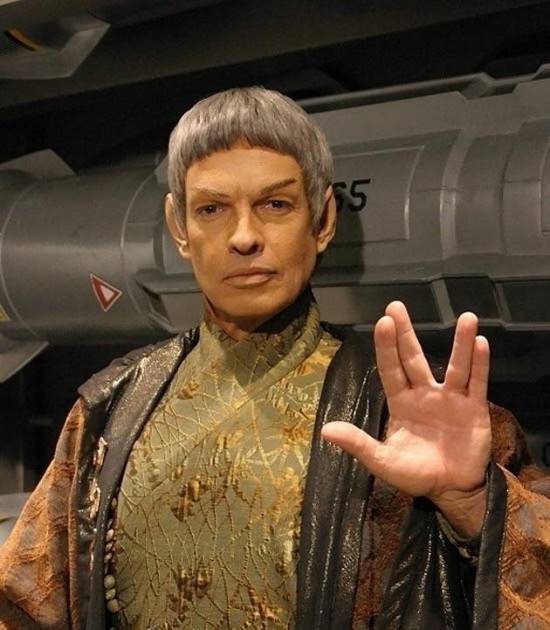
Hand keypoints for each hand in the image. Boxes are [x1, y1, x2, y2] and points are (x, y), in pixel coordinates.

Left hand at [321, 301, 490, 534]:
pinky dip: (480, 364)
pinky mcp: (474, 409)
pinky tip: (481, 343)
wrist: (451, 489)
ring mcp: (451, 399)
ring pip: (455, 366)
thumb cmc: (415, 474)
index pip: (390, 369)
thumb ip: (359, 444)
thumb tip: (325, 430)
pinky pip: (477, 383)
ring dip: (459, 343)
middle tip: (396, 306)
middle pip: (413, 358)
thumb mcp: (383, 462)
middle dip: (405, 333)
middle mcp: (425, 394)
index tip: (382, 321)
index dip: (386, 347)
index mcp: (401, 403)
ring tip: (466, 317)